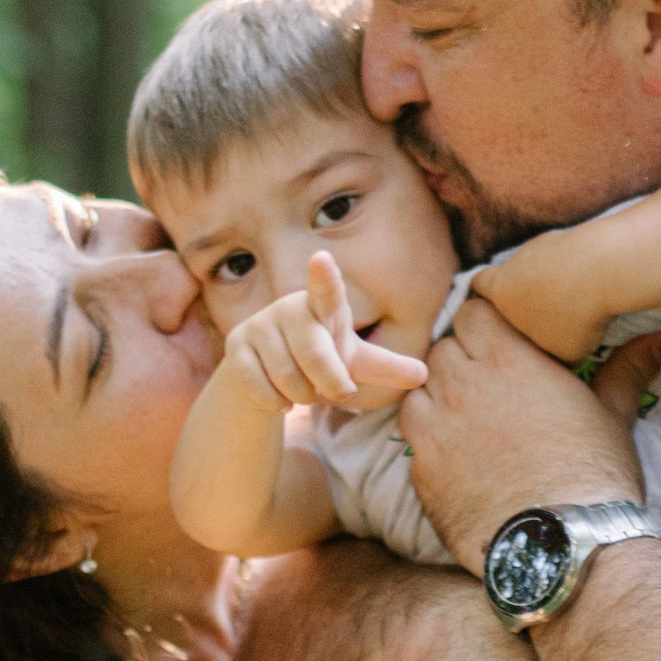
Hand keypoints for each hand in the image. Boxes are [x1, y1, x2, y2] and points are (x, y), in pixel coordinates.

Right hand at [227, 251, 428, 411]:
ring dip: (302, 395)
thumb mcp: (355, 361)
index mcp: (324, 307)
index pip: (326, 291)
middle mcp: (290, 308)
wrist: (268, 369)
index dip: (324, 276)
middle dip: (330, 382)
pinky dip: (275, 401)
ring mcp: (260, 324)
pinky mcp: (236, 345)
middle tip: (339, 394)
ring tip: (306, 391)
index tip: (321, 259)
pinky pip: (258, 384)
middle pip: (314, 352)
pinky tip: (281, 401)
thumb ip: (386, 367)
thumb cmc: (321, 357)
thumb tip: (423, 374)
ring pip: (287, 374)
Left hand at [396, 297, 660, 574]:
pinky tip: (460, 461)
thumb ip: (629, 368)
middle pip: (443, 349)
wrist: (562, 547)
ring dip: (438, 399)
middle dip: (462, 361)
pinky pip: (412, 440)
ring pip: (419, 392)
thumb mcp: (614, 414)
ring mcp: (435, 428)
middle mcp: (463, 385)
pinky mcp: (420, 470)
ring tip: (471, 424)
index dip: (486, 325)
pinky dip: (429, 443)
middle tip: (491, 388)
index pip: (472, 310)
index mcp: (508, 359)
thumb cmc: (594, 476)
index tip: (502, 345)